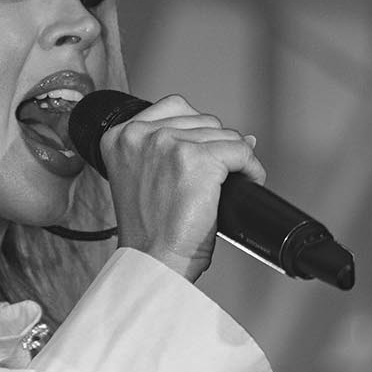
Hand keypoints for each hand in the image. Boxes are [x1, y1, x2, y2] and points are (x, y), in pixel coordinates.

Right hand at [100, 94, 265, 284]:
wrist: (153, 263)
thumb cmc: (150, 234)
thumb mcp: (147, 181)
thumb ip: (178, 150)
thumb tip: (244, 136)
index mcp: (120, 136)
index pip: (174, 107)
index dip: (195, 132)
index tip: (198, 159)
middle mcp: (141, 134)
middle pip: (202, 120)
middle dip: (215, 147)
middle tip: (213, 180)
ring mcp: (170, 144)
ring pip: (224, 134)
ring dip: (233, 159)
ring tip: (227, 185)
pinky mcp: (199, 160)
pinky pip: (241, 151)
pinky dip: (251, 168)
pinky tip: (247, 183)